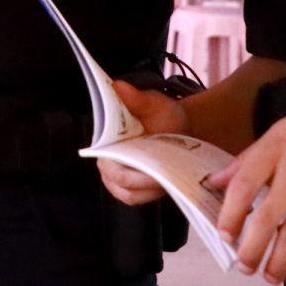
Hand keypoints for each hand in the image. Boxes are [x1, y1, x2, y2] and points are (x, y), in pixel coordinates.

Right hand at [98, 81, 191, 205]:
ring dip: (148, 189)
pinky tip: (163, 184)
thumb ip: (138, 98)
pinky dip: (150, 195)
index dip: (122, 162)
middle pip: (117, 179)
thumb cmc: (164, 117)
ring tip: (166, 177)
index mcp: (107, 136)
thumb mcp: (155, 104)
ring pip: (128, 193)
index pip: (104, 155)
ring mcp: (118, 177)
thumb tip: (117, 86)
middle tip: (163, 173)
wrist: (181, 132)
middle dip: (141, 179)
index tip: (147, 160)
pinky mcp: (131, 189)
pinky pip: (136, 198)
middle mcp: (107, 159)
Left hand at [209, 94, 285, 283]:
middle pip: (266, 218)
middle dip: (251, 249)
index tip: (223, 235)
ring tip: (270, 276)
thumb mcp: (279, 132)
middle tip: (243, 266)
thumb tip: (215, 181)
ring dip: (279, 261)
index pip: (244, 186)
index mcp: (274, 149)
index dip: (230, 214)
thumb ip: (247, 159)